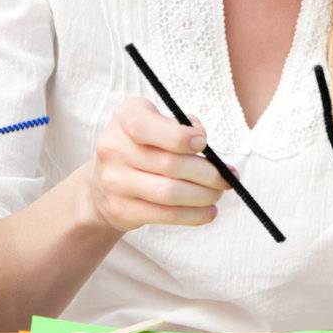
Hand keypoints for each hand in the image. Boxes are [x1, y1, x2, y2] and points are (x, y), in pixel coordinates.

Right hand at [84, 96, 236, 234]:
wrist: (105, 182)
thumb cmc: (145, 144)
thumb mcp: (158, 121)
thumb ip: (181, 125)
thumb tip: (204, 145)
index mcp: (125, 117)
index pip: (146, 127)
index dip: (179, 136)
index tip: (203, 143)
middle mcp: (113, 148)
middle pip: (169, 164)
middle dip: (207, 173)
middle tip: (227, 177)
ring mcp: (114, 182)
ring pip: (170, 193)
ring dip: (204, 195)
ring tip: (218, 193)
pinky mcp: (121, 209)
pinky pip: (165, 215)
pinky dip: (193, 215)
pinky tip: (208, 211)